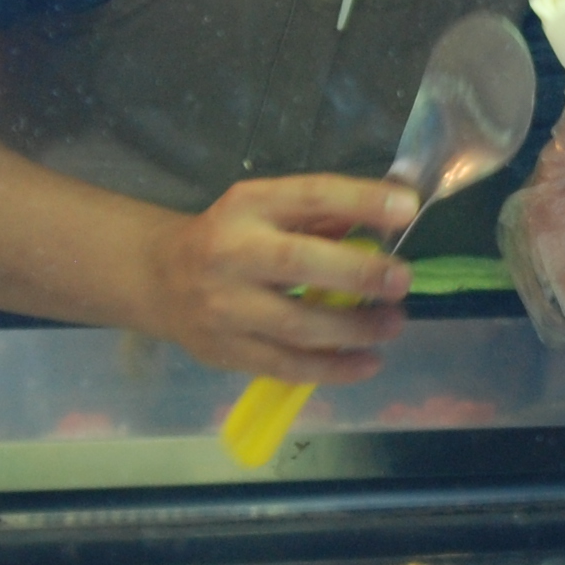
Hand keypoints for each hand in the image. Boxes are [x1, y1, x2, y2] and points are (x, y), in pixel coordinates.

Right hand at [139, 172, 416, 381]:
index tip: (406, 208)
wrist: (158, 278)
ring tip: (392, 325)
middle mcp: (231, 253)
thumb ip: (323, 212)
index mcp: (248, 206)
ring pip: (295, 324)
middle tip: (401, 280)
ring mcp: (224, 307)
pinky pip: (285, 366)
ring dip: (353, 329)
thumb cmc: (230, 237)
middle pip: (298, 263)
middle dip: (358, 273)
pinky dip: (331, 369)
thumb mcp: (266, 208)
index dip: (359, 200)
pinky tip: (367, 363)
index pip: (309, 195)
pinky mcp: (225, 350)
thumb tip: (393, 211)